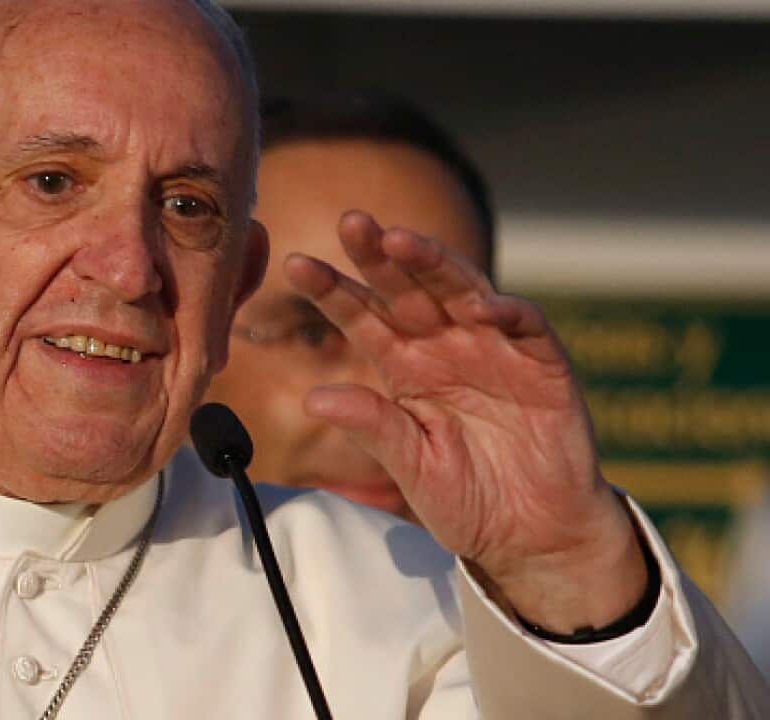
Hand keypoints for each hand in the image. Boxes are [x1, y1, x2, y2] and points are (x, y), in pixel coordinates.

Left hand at [288, 211, 645, 632]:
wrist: (534, 535)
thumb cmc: (468, 500)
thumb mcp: (411, 468)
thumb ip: (373, 428)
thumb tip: (312, 398)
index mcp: (405, 367)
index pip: (361, 317)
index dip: (331, 290)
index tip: (294, 265)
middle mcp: (445, 347)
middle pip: (406, 289)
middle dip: (378, 255)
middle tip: (349, 221)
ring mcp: (494, 349)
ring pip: (461, 290)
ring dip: (433, 262)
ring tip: (400, 240)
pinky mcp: (544, 363)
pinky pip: (525, 325)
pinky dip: (505, 310)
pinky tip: (479, 305)